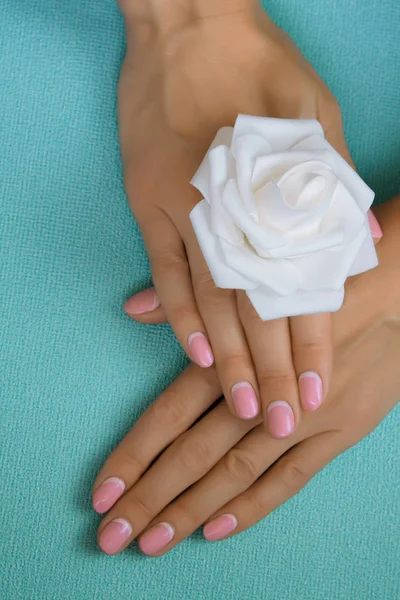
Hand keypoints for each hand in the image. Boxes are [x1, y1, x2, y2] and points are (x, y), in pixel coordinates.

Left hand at [92, 198, 398, 555]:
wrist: (394, 291)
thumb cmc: (314, 282)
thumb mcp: (253, 286)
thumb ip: (188, 304)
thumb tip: (133, 308)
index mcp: (234, 357)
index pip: (170, 415)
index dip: (134, 455)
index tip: (102, 492)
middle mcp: (261, 395)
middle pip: (194, 455)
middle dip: (150, 497)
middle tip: (112, 537)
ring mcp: (301, 421)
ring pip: (236, 474)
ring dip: (192, 510)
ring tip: (153, 541)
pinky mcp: (338, 434)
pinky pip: (290, 480)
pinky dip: (253, 506)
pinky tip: (218, 529)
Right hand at [117, 5, 362, 436]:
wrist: (187, 26)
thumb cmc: (258, 64)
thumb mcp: (317, 112)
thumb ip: (333, 181)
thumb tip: (358, 243)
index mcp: (276, 188)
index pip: (300, 285)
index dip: (310, 341)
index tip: (315, 390)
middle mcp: (230, 208)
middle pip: (256, 305)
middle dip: (271, 368)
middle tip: (279, 421)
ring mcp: (183, 208)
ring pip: (210, 299)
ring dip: (227, 357)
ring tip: (241, 405)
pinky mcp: (149, 202)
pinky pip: (165, 270)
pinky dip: (177, 315)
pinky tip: (193, 355)